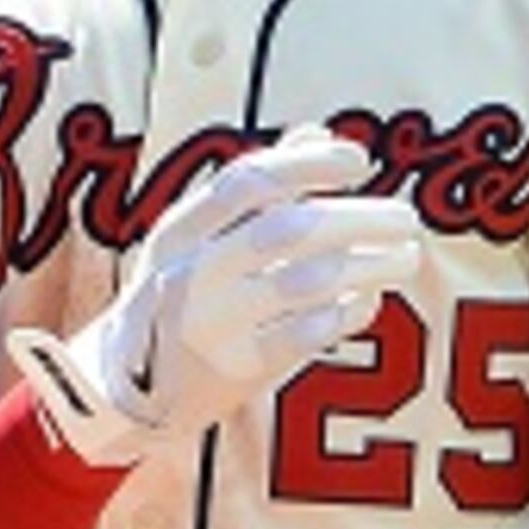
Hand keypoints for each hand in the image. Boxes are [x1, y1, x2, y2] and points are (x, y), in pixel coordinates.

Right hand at [7, 128, 418, 466]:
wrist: (122, 394)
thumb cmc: (172, 301)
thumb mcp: (191, 240)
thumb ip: (252, 189)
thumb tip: (315, 134)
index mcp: (176, 234)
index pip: (248, 182)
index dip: (310, 164)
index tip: (360, 162)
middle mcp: (189, 275)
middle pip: (287, 230)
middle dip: (359, 218)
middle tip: (406, 218)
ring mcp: (213, 326)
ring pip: (308, 283)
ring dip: (369, 265)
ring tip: (404, 258)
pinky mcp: (238, 371)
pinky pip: (311, 334)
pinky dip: (349, 312)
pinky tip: (367, 302)